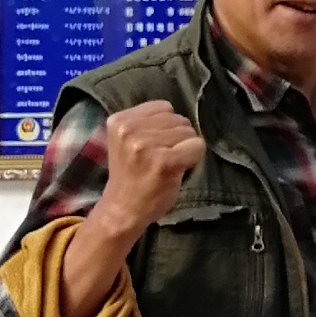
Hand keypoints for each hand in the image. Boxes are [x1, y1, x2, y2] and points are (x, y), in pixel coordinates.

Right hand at [91, 100, 206, 235]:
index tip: (154, 146)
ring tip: (166, 164)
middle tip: (161, 158)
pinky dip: (194, 158)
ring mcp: (145, 145)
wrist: (123, 209)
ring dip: (184, 148)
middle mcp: (129, 129)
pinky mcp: (163, 161)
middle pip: (178, 118)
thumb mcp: (128, 140)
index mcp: (119, 120)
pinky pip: (196, 146)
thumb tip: (180, 114)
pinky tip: (177, 170)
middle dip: (177, 137)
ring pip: (189, 132)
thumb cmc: (132, 175)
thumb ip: (147, 123)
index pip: (163, 107)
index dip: (166, 127)